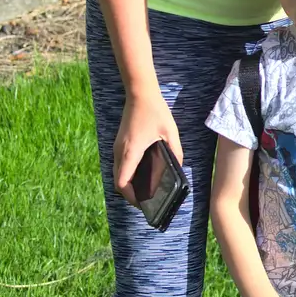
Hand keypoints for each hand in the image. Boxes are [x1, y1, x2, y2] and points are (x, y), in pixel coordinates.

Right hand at [113, 88, 182, 204]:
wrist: (139, 93)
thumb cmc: (155, 111)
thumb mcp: (170, 132)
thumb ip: (176, 152)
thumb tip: (179, 167)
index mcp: (131, 151)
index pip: (123, 183)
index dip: (131, 197)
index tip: (143, 203)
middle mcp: (119, 151)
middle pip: (118, 182)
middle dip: (130, 194)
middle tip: (146, 201)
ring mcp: (117, 147)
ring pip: (117, 173)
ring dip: (127, 184)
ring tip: (144, 190)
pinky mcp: (119, 143)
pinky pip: (119, 164)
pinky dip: (126, 173)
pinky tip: (141, 174)